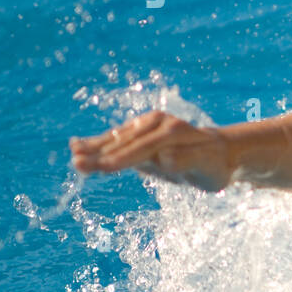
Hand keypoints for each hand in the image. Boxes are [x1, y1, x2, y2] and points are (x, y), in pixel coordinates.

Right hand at [69, 110, 234, 191]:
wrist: (219, 152)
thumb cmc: (213, 164)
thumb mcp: (206, 166)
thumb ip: (186, 161)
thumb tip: (165, 157)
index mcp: (174, 132)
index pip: (144, 148)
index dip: (124, 159)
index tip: (105, 168)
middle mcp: (160, 123)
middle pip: (127, 142)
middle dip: (102, 153)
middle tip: (77, 163)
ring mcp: (149, 125)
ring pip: (118, 138)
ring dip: (95, 146)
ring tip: (72, 153)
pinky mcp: (141, 131)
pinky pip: (118, 137)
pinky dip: (99, 142)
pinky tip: (77, 145)